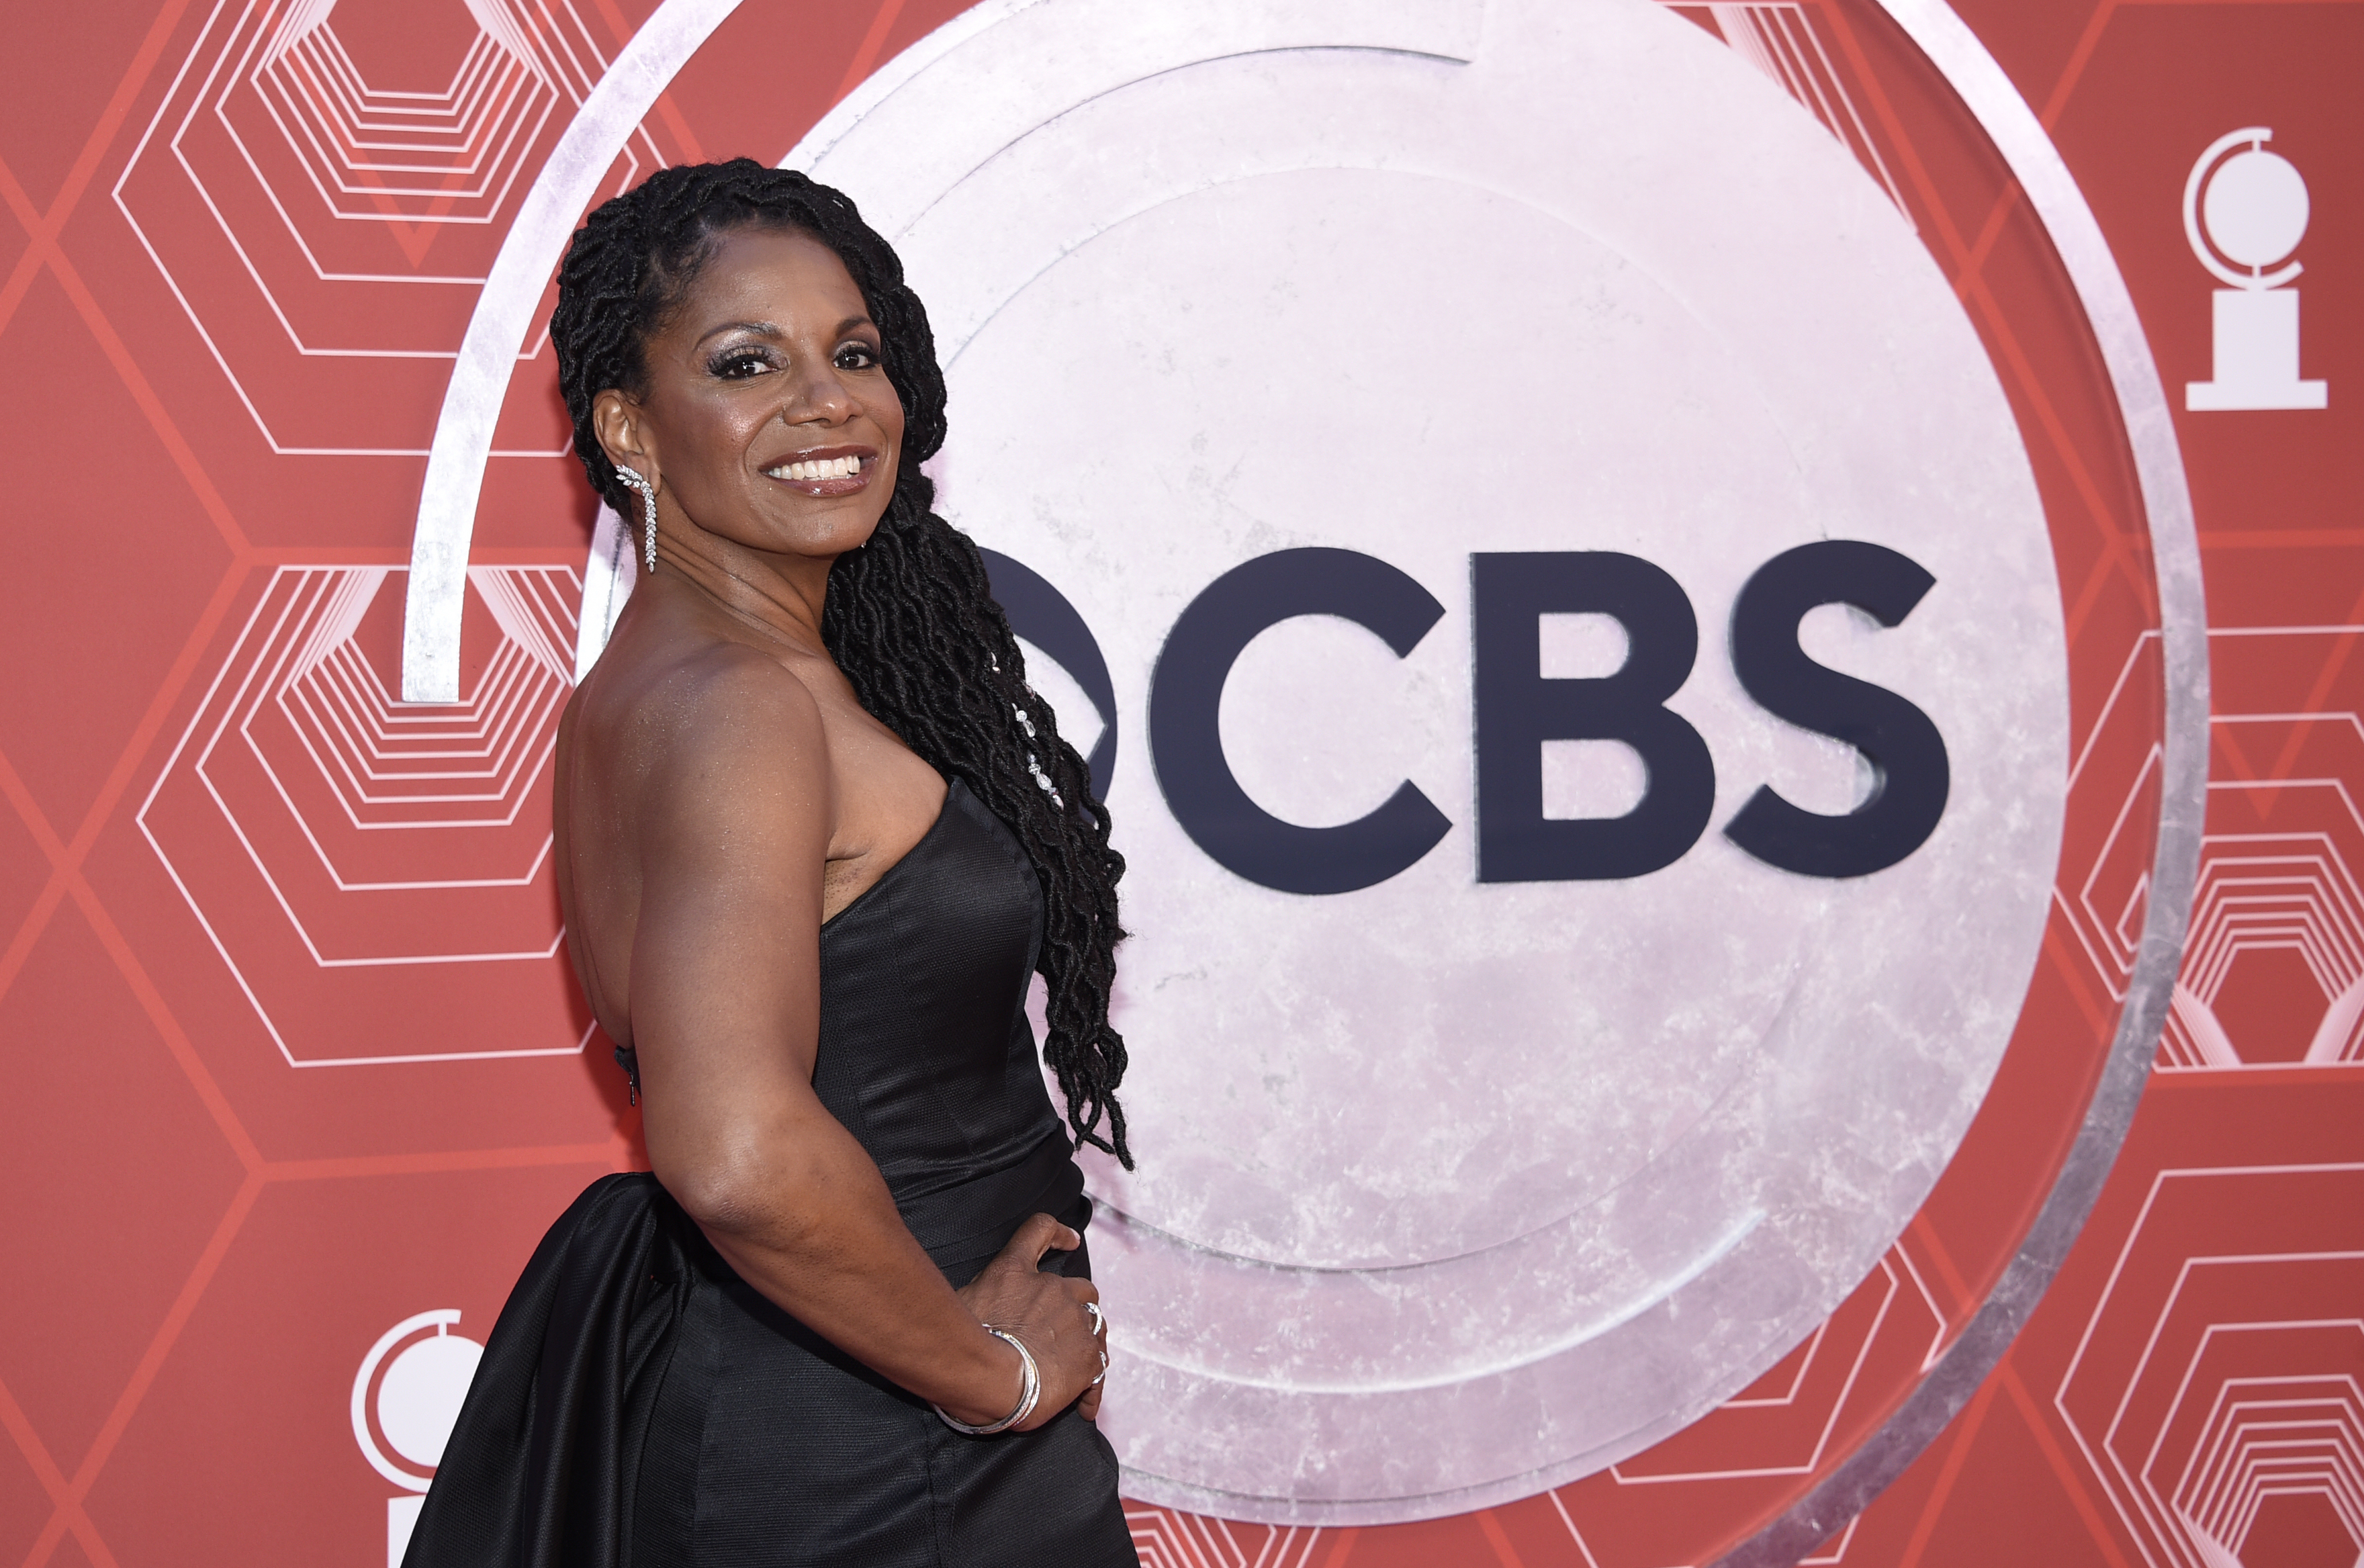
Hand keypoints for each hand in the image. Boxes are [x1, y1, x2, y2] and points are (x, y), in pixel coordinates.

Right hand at [954, 1212, 1110, 1425]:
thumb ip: (977, 1298)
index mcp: (1015, 1271)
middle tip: (1059, 1335)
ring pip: (1095, 1326)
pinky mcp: (1088, 1355)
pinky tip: (1084, 1407)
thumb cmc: (960, 1343)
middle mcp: (1051, 1288)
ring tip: (1070, 1373)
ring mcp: (1073, 1320)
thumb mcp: (958, 1304)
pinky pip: (1100, 1368)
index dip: (1059, 1234)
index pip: (1040, 1230)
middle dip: (1075, 1308)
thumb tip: (975, 1308)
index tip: (1072, 1242)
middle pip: (1081, 1289)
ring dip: (1086, 1344)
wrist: (985, 1374)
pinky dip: (1092, 1388)